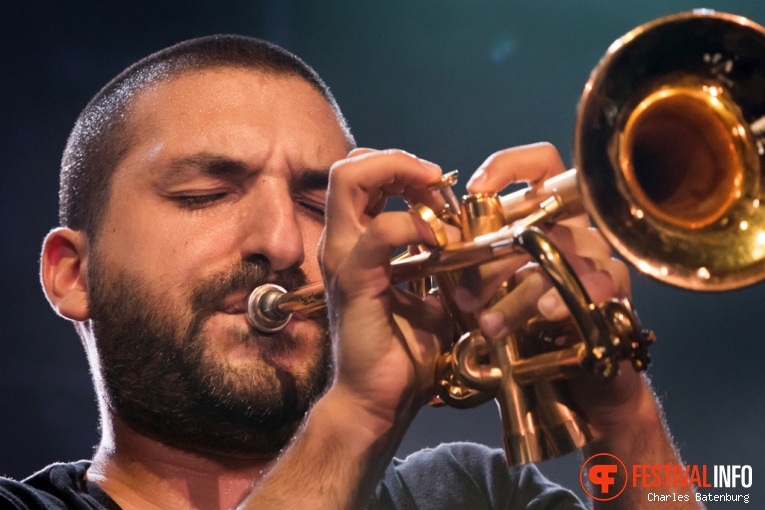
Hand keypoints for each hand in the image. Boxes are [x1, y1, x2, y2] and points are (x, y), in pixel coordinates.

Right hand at [319, 148, 451, 430]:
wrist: (379, 398)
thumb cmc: (401, 351)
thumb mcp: (426, 293)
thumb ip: (434, 261)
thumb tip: (465, 237)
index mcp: (355, 243)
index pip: (362, 177)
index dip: (400, 167)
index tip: (438, 185)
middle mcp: (341, 243)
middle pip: (349, 166)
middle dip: (398, 161)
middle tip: (435, 181)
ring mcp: (342, 258)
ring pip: (350, 180)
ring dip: (402, 176)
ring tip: (437, 200)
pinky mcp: (354, 279)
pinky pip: (381, 230)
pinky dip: (415, 224)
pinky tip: (441, 241)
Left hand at [457, 142, 641, 435]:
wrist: (574, 378)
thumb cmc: (528, 326)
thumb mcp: (491, 288)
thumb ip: (472, 261)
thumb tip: (436, 240)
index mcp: (547, 219)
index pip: (542, 166)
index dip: (511, 165)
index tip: (478, 187)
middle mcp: (576, 232)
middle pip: (542, 219)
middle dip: (496, 256)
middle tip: (464, 296)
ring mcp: (599, 260)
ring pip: (562, 257)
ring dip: (520, 292)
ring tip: (489, 324)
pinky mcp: (617, 293)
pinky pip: (599, 284)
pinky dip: (567, 299)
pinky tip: (547, 315)